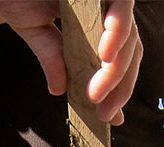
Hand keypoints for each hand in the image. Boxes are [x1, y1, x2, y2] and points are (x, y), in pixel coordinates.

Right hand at [0, 0, 141, 124]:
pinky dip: (117, 27)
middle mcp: (103, 2)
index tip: (111, 117)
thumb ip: (53, 58)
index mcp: (95, 16)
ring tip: (99, 89)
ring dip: (117, 63)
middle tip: (103, 110)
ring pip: (127, 27)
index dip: (120, 86)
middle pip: (129, 45)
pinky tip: (105, 52)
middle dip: (119, 82)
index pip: (119, 54)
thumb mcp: (35, 30)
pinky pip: (119, 2)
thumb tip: (61, 91)